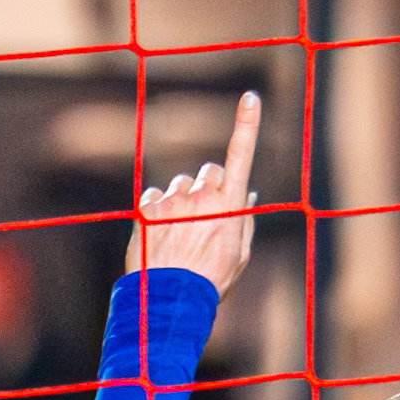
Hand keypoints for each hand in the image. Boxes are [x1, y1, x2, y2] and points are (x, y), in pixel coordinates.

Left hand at [123, 91, 266, 294]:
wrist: (170, 302)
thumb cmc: (211, 282)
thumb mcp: (239, 257)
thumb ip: (244, 221)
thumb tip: (245, 193)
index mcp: (230, 206)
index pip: (242, 156)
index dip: (248, 125)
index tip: (251, 97)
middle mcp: (203, 197)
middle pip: (209, 172)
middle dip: (209, 186)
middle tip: (205, 216)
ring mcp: (174, 200)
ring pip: (181, 185)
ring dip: (182, 201)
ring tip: (180, 235)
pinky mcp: (148, 208)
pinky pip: (155, 196)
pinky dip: (159, 209)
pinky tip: (162, 235)